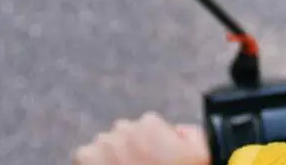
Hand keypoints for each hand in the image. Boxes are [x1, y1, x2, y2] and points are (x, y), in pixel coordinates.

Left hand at [72, 112, 209, 164]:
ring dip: (112, 158)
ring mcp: (101, 144)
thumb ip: (192, 135)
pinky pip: (86, 159)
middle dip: (131, 151)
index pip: (151, 128)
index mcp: (151, 124)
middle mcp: (124, 128)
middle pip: (127, 135)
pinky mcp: (84, 159)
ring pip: (106, 146)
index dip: (156, 148)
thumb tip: (177, 131)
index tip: (158, 164)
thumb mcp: (201, 156)